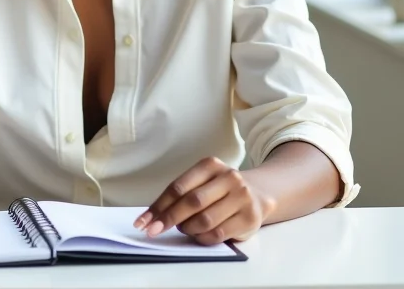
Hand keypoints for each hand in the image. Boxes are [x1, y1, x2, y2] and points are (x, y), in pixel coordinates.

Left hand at [133, 157, 273, 244]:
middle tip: (153, 231)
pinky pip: (219, 233)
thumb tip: (154, 216)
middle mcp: (228, 177)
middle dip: (169, 219)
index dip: (159, 206)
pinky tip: (198, 236)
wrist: (260, 192)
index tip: (143, 221)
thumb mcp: (204, 181)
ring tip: (184, 229)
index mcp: (210, 165)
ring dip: (188, 229)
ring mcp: (241, 197)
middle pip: (191, 202)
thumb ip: (184, 193)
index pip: (178, 187)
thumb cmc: (221, 189)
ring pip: (205, 220)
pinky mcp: (249, 217)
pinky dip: (203, 239)